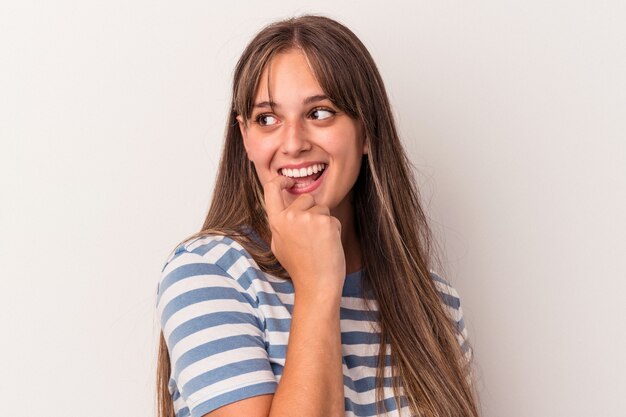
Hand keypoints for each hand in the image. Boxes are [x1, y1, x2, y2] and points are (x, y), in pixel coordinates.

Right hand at [264, 176, 345, 298]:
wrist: (317, 284)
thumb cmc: (300, 267)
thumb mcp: (279, 245)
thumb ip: (280, 225)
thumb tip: (283, 210)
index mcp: (276, 222)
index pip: (271, 189)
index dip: (280, 180)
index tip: (288, 181)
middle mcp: (290, 217)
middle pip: (306, 198)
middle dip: (312, 211)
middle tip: (311, 237)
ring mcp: (308, 219)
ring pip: (322, 208)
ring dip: (324, 222)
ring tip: (318, 244)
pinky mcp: (326, 222)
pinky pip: (332, 219)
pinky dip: (333, 230)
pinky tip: (327, 245)